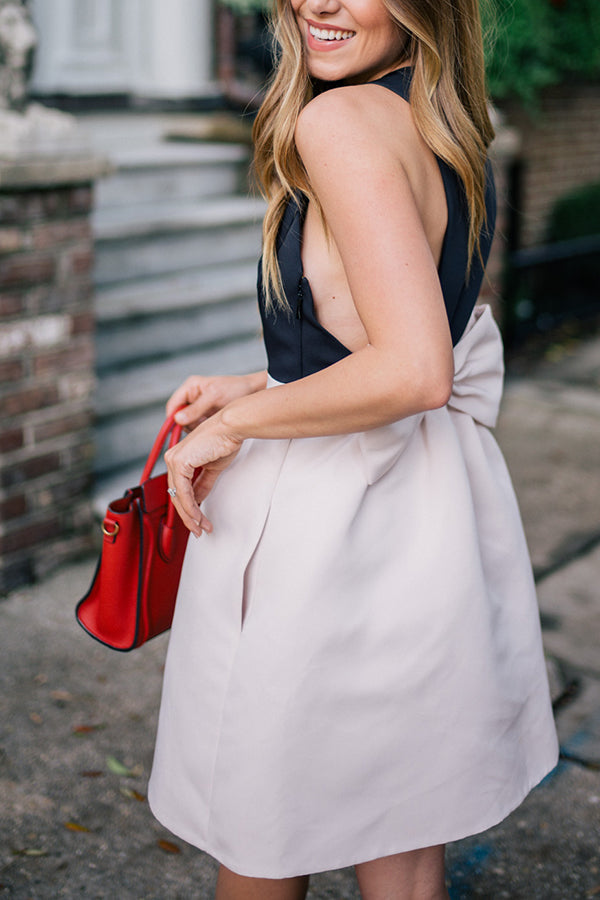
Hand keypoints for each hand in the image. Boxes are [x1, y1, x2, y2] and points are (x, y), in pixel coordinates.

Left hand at [165, 412, 242, 536]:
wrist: (230, 427)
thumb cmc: (224, 440)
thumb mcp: (212, 469)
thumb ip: (202, 484)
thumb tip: (198, 500)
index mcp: (178, 458)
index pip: (178, 489)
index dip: (188, 508)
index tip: (198, 520)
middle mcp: (172, 458)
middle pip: (176, 495)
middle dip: (188, 516)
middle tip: (199, 529)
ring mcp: (174, 460)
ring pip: (178, 497)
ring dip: (190, 516)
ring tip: (201, 527)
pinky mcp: (179, 462)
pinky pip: (183, 492)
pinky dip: (191, 507)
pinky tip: (198, 516)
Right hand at [166, 372, 266, 430]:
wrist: (254, 392)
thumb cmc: (236, 389)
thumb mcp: (214, 397)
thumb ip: (196, 409)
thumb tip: (178, 420)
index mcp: (190, 387)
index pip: (173, 406)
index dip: (173, 420)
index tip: (179, 431)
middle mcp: (192, 397)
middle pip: (180, 417)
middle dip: (189, 424)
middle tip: (201, 426)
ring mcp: (199, 407)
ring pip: (189, 424)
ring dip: (197, 427)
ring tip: (211, 424)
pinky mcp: (207, 415)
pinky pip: (199, 426)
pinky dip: (204, 428)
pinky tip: (214, 426)